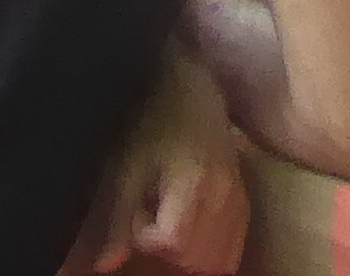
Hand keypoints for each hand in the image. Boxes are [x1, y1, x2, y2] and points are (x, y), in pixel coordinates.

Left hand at [65, 34, 248, 274]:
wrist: (194, 91)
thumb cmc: (155, 123)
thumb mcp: (127, 167)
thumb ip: (117, 218)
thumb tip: (105, 266)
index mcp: (193, 181)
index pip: (173, 241)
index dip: (147, 240)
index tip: (136, 220)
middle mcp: (223, 195)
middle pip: (197, 259)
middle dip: (166, 256)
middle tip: (148, 225)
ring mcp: (239, 203)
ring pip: (217, 262)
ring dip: (188, 261)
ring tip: (166, 232)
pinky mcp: (244, 208)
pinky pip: (231, 253)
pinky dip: (209, 259)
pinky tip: (188, 240)